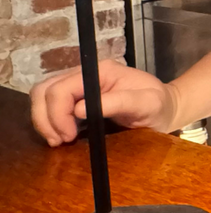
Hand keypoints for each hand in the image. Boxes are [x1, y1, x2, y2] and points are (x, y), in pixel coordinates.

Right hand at [30, 59, 180, 146]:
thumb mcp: (147, 103)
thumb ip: (119, 102)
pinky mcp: (77, 97)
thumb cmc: (159, 105)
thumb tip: (79, 109)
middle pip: (45, 90)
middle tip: (60, 141)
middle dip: (46, 118)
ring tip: (59, 140)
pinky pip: (52, 105)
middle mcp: (86, 74)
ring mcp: (80, 85)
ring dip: (44, 120)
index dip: (57, 114)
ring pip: (44, 97)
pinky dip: (50, 121)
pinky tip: (62, 136)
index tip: (68, 137)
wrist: (165, 108)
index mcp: (101, 71)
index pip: (61, 88)